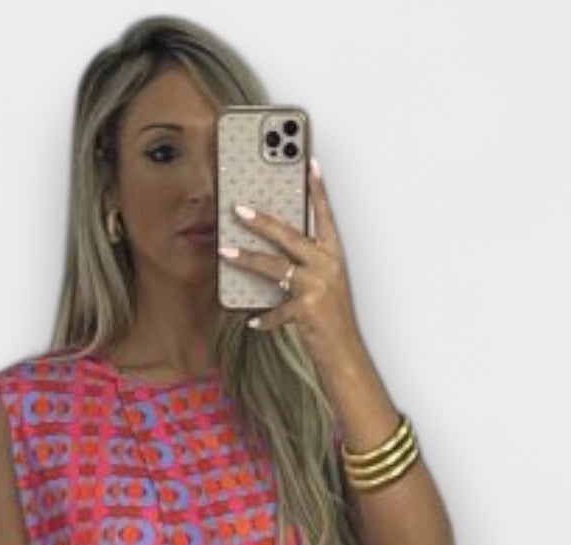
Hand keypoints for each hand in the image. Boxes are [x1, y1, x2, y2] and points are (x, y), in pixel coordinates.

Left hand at [222, 157, 362, 367]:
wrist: (345, 354)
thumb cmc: (333, 319)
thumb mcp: (325, 286)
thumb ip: (305, 266)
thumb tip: (276, 254)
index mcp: (334, 257)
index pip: (325, 217)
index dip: (318, 190)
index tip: (309, 164)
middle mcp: (327, 267)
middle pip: (291, 236)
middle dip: (262, 221)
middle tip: (239, 209)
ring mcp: (318, 287)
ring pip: (276, 267)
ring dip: (247, 259)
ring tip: (224, 252)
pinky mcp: (307, 310)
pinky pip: (277, 310)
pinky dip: (264, 317)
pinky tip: (254, 321)